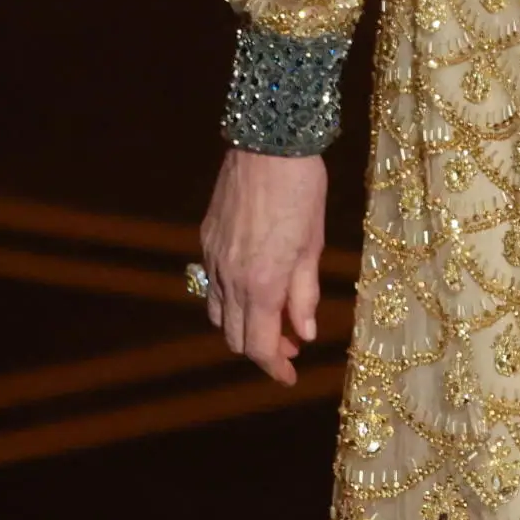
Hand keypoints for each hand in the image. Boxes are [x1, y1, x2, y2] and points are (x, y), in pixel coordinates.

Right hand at [199, 147, 327, 384]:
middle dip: (262, 349)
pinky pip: (212, 285)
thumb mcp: (313, 243)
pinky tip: (255, 288)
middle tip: (292, 345)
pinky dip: (231, 300)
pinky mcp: (205, 239)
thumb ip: (305, 292)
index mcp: (260, 282)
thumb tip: (305, 333)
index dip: (275, 367)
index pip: (260, 345)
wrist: (268, 142)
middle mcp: (229, 277)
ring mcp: (212, 258)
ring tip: (274, 319)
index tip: (291, 377)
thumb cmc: (302, 189)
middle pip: (235, 337)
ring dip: (244, 326)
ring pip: (219, 313)